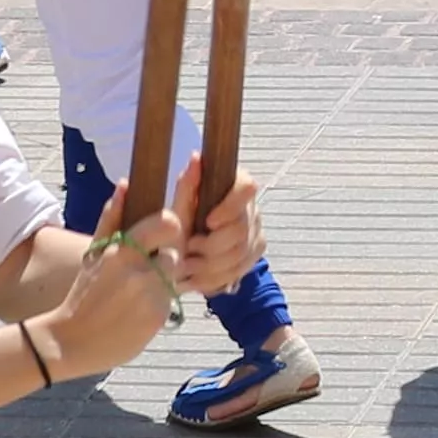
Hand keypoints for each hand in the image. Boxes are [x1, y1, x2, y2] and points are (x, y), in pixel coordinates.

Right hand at [38, 225, 179, 383]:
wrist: (71, 342)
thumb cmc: (83, 293)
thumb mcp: (93, 254)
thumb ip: (111, 218)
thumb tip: (125, 184)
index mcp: (123, 249)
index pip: (168, 222)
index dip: (170, 227)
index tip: (161, 234)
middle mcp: (141, 271)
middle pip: (174, 253)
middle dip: (163, 260)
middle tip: (144, 271)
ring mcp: (153, 295)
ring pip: (173, 278)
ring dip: (161, 283)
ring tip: (136, 294)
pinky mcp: (159, 317)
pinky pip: (169, 301)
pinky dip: (157, 304)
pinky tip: (136, 312)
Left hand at [154, 167, 265, 298]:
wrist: (185, 249)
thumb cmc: (181, 223)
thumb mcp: (180, 207)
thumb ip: (188, 186)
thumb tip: (196, 158)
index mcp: (235, 185)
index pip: (247, 188)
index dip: (230, 207)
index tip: (208, 222)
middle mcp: (251, 206)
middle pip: (242, 229)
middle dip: (212, 246)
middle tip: (189, 251)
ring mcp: (257, 230)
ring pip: (241, 253)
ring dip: (211, 265)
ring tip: (188, 269)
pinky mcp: (256, 250)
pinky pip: (241, 268)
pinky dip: (217, 277)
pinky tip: (198, 280)